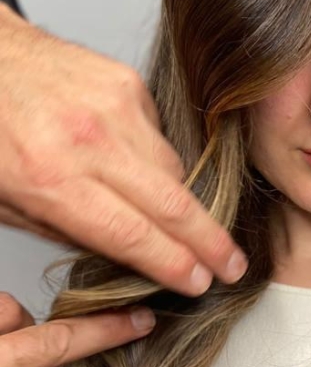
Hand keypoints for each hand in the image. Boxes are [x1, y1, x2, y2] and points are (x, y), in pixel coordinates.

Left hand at [0, 2, 247, 296]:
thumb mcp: (9, 204)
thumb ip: (68, 232)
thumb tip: (127, 256)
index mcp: (49, 179)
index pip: (131, 235)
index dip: (173, 265)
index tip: (199, 283)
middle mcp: (89, 141)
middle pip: (172, 205)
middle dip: (210, 243)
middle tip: (232, 266)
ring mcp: (114, 107)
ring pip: (172, 170)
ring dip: (182, 203)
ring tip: (186, 224)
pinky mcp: (129, 84)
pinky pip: (160, 136)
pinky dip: (155, 159)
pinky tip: (137, 165)